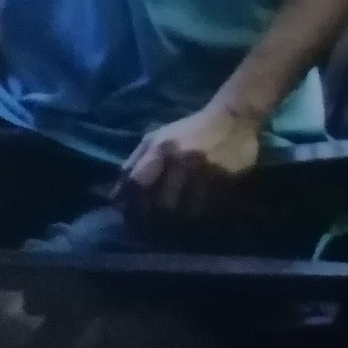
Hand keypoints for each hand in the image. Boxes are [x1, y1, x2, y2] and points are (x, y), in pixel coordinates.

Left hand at [123, 103, 263, 218]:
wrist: (232, 118)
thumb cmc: (188, 130)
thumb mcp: (156, 138)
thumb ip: (134, 163)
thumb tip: (115, 195)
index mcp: (159, 147)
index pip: (137, 182)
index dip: (130, 204)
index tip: (127, 218)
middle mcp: (181, 159)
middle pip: (162, 202)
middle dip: (155, 218)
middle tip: (151, 228)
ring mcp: (206, 170)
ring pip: (188, 210)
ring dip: (180, 220)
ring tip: (175, 225)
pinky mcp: (228, 179)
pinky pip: (211, 207)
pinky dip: (201, 213)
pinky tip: (197, 214)